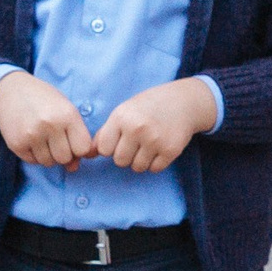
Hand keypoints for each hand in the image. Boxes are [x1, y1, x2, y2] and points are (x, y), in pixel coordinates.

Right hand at [0, 71, 94, 169]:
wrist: (12, 91)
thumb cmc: (45, 102)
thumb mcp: (66, 111)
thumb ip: (76, 138)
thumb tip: (73, 168)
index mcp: (68, 114)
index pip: (83, 148)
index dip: (79, 148)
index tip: (73, 141)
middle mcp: (50, 125)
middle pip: (65, 158)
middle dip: (63, 153)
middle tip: (56, 139)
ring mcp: (31, 135)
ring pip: (49, 163)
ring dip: (48, 155)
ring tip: (43, 137)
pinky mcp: (16, 144)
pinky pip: (33, 161)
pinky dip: (35, 155)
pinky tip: (32, 139)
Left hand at [94, 78, 219, 173]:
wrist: (184, 101)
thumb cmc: (148, 106)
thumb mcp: (124, 111)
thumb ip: (105, 132)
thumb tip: (87, 155)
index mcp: (121, 117)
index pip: (104, 149)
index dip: (111, 146)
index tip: (120, 139)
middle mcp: (137, 128)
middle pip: (120, 161)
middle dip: (126, 155)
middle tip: (136, 142)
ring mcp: (155, 140)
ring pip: (137, 167)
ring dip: (141, 160)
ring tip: (148, 144)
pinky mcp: (170, 150)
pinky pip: (154, 169)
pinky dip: (155, 162)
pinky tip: (159, 147)